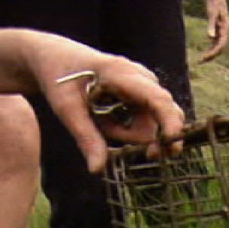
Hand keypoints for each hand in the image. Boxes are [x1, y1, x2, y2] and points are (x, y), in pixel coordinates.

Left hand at [32, 44, 186, 172]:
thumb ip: (85, 137)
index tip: (172, 145)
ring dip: (127, 134)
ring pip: (152, 124)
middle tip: (145, 156)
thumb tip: (97, 170)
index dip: (170, 122)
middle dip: (150, 138)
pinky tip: (106, 121)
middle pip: (163, 116)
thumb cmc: (59, 77)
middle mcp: (141, 78)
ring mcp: (144, 86)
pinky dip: (127, 130)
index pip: (158, 99)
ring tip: (99, 123)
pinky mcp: (143, 95)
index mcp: (122, 74)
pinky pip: (145, 123)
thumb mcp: (66, 108)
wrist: (57, 58)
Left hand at [197, 0, 228, 63]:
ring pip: (219, 46)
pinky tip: (204, 54)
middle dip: (212, 55)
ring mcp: (223, 31)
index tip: (205, 57)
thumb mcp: (212, 13)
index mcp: (227, 28)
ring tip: (201, 60)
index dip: (214, 52)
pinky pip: (216, 43)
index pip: (221, 44)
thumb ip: (211, 25)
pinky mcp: (219, 30)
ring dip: (211, 54)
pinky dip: (211, 48)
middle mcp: (227, 31)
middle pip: (221, 48)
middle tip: (201, 61)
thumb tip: (210, 37)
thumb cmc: (214, 3)